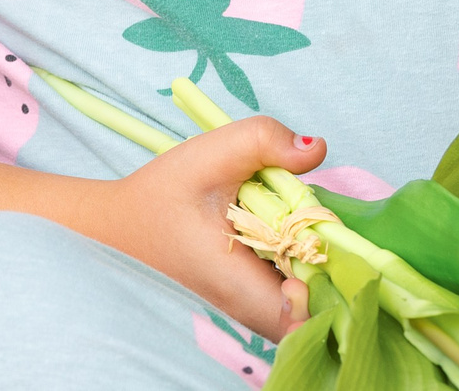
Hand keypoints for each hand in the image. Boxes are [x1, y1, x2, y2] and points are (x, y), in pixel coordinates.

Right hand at [83, 114, 324, 340]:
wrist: (127, 218)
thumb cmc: (165, 190)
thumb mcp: (212, 153)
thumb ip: (266, 141)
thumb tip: (317, 147)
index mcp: (238, 284)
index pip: (304, 318)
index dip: (324, 292)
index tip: (314, 250)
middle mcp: (249, 309)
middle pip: (318, 314)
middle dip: (331, 275)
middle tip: (317, 229)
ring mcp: (252, 309)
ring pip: (310, 308)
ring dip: (320, 271)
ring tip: (304, 229)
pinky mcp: (254, 300)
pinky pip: (295, 299)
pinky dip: (305, 270)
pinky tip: (292, 238)